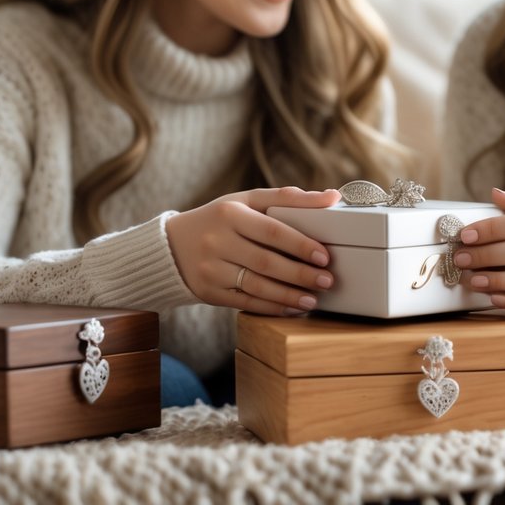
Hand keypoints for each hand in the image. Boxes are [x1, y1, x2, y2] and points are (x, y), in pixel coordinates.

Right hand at [165, 186, 339, 315]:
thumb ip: (287, 198)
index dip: (301, 245)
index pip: (272, 230)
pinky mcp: (209, 292)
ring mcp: (211, 269)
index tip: (325, 256)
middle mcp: (218, 241)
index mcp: (230, 213)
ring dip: (289, 295)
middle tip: (327, 280)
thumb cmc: (221, 219)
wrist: (172, 246)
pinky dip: (271, 307)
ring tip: (313, 299)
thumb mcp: (246, 201)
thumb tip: (332, 197)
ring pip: (256, 286)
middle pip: (266, 261)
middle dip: (300, 273)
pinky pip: (245, 303)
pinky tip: (291, 307)